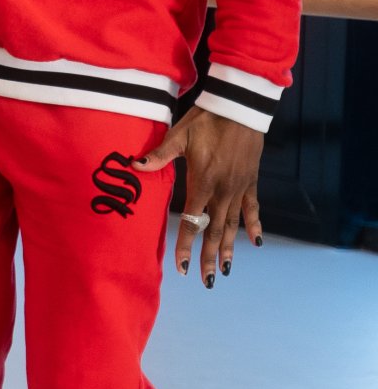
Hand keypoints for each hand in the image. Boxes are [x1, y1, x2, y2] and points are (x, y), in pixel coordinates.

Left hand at [135, 107, 264, 286]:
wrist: (240, 108)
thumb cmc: (206, 121)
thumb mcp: (179, 136)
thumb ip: (159, 155)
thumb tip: (134, 166)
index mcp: (203, 183)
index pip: (192, 221)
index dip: (186, 245)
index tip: (182, 267)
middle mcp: (223, 190)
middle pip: (214, 230)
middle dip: (208, 256)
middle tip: (206, 280)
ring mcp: (239, 187)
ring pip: (233, 224)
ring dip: (229, 246)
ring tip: (225, 269)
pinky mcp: (251, 181)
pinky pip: (252, 208)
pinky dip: (254, 225)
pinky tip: (254, 242)